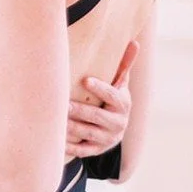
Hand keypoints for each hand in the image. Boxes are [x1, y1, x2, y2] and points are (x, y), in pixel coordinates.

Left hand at [65, 40, 137, 158]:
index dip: (100, 89)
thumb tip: (135, 42)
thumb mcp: (120, 84)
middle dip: (81, 111)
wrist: (116, 127)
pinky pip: (83, 149)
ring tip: (57, 120)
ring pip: (89, 133)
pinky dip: (71, 146)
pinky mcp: (97, 149)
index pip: (113, 96)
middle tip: (64, 104)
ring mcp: (108, 138)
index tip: (85, 80)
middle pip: (98, 116)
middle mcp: (118, 123)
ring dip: (73, 128)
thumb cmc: (113, 98)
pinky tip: (58, 140)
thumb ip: (124, 65)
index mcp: (123, 104)